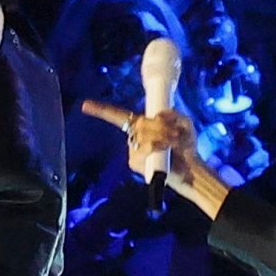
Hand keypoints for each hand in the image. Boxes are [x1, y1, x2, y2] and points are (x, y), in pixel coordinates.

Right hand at [76, 96, 227, 211]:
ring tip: (174, 142)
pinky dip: (157, 146)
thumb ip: (173, 115)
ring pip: (142, 135)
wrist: (190, 170)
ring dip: (161, 136)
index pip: (119, 116)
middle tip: (174, 132)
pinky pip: (143, 148)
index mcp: (144, 126)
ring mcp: (134, 151)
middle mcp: (135, 138)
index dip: (102, 110)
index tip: (85, 105)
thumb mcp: (184, 124)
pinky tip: (165, 150)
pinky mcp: (135, 163)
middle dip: (158, 125)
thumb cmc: (186, 147)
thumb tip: (159, 115)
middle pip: (139, 123)